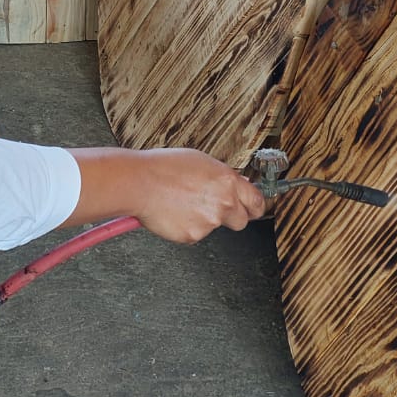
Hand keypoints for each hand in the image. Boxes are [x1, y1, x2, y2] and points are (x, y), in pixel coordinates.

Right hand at [66, 146, 264, 244]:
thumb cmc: (163, 167)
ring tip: (183, 203)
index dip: (255, 206)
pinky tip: (175, 211)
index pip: (256, 201)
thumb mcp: (201, 161)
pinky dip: (187, 226)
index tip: (254, 208)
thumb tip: (236, 184)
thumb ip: (222, 177)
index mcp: (227, 181)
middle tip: (214, 208)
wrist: (139, 182)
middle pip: (242, 220)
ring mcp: (209, 221)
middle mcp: (223, 202)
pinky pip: (196, 233)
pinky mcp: (194, 235)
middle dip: (232, 216)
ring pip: (214, 226)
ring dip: (204, 219)